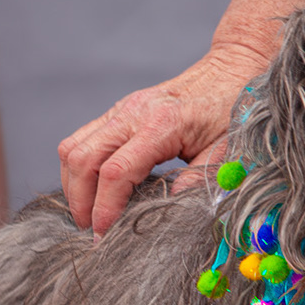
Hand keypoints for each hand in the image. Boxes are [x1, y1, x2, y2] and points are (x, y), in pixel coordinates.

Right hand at [57, 40, 267, 235]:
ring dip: (73, 184)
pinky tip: (93, 189)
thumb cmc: (231, 111)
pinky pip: (81, 139)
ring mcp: (121, 109)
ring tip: (87, 213)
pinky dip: (79, 168)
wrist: (230, 69)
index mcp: (161, 125)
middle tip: (90, 231)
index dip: (105, 208)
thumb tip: (170, 210)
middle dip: (80, 201)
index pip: (116, 172)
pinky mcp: (118, 110)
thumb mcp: (226, 152)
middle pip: (83, 160)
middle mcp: (132, 114)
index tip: (104, 235)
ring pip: (73, 147)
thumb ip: (198, 181)